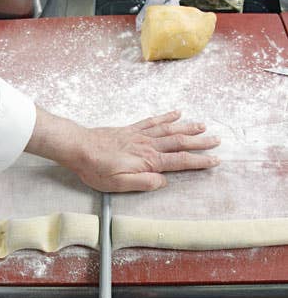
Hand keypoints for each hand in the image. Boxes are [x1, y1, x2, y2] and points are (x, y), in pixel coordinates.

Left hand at [26, 108, 219, 191]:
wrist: (79, 148)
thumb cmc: (97, 170)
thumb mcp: (119, 184)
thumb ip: (144, 183)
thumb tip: (164, 181)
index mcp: (148, 161)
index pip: (180, 161)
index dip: (199, 161)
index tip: (215, 160)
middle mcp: (148, 146)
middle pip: (180, 142)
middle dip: (200, 142)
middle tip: (217, 141)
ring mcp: (140, 135)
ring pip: (170, 130)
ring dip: (188, 128)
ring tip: (204, 126)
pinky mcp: (131, 129)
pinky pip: (153, 121)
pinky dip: (167, 117)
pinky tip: (177, 113)